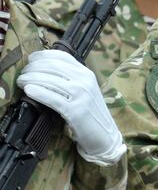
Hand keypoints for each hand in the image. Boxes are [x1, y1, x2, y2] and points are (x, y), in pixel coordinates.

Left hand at [18, 50, 124, 164]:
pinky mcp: (75, 110)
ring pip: (49, 80)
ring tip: (21, 82)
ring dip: (30, 79)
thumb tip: (43, 69)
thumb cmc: (90, 112)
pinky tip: (28, 91)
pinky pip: (51, 97)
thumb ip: (70, 78)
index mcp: (87, 73)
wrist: (104, 134)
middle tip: (22, 74)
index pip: (62, 56)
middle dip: (32, 68)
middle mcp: (85, 80)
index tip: (30, 60)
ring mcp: (81, 95)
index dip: (42, 55)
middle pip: (52, 66)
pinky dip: (37, 92)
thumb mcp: (84, 90)